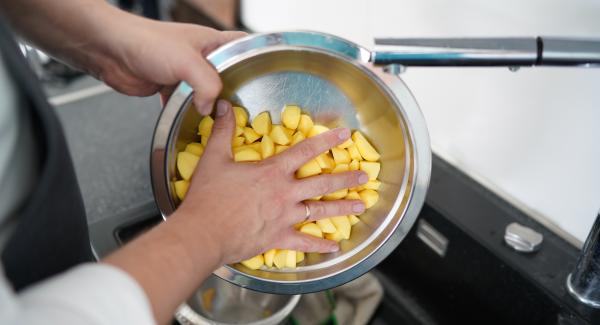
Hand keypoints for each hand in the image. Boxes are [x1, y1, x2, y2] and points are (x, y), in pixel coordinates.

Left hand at [91, 8, 245, 113]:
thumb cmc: (146, 43)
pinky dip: (189, 115)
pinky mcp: (171, 88)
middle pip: (228, 77)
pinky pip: (187, 105)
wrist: (109, 51)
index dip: (257, 60)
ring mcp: (186, 74)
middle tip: (244, 112)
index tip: (266, 78)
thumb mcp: (187, 62)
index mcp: (212, 43)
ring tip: (221, 123)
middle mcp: (202, 58)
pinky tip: (193, 125)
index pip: (244, 47)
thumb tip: (211, 108)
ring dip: (210, 108)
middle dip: (235, 94)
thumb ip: (207, 85)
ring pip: (207, 94)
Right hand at [173, 100, 368, 264]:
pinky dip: (320, 245)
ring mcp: (285, 217)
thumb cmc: (208, 196)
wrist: (203, 232)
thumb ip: (224, 131)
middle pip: (322, 183)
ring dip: (342, 208)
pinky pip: (304, 242)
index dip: (327, 141)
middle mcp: (285, 193)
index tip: (345, 135)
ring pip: (320, 212)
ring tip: (360, 205)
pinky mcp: (279, 237)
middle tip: (364, 176)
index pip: (306, 151)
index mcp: (273, 172)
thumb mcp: (214, 158)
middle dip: (346, 178)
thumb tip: (223, 106)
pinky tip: (334, 248)